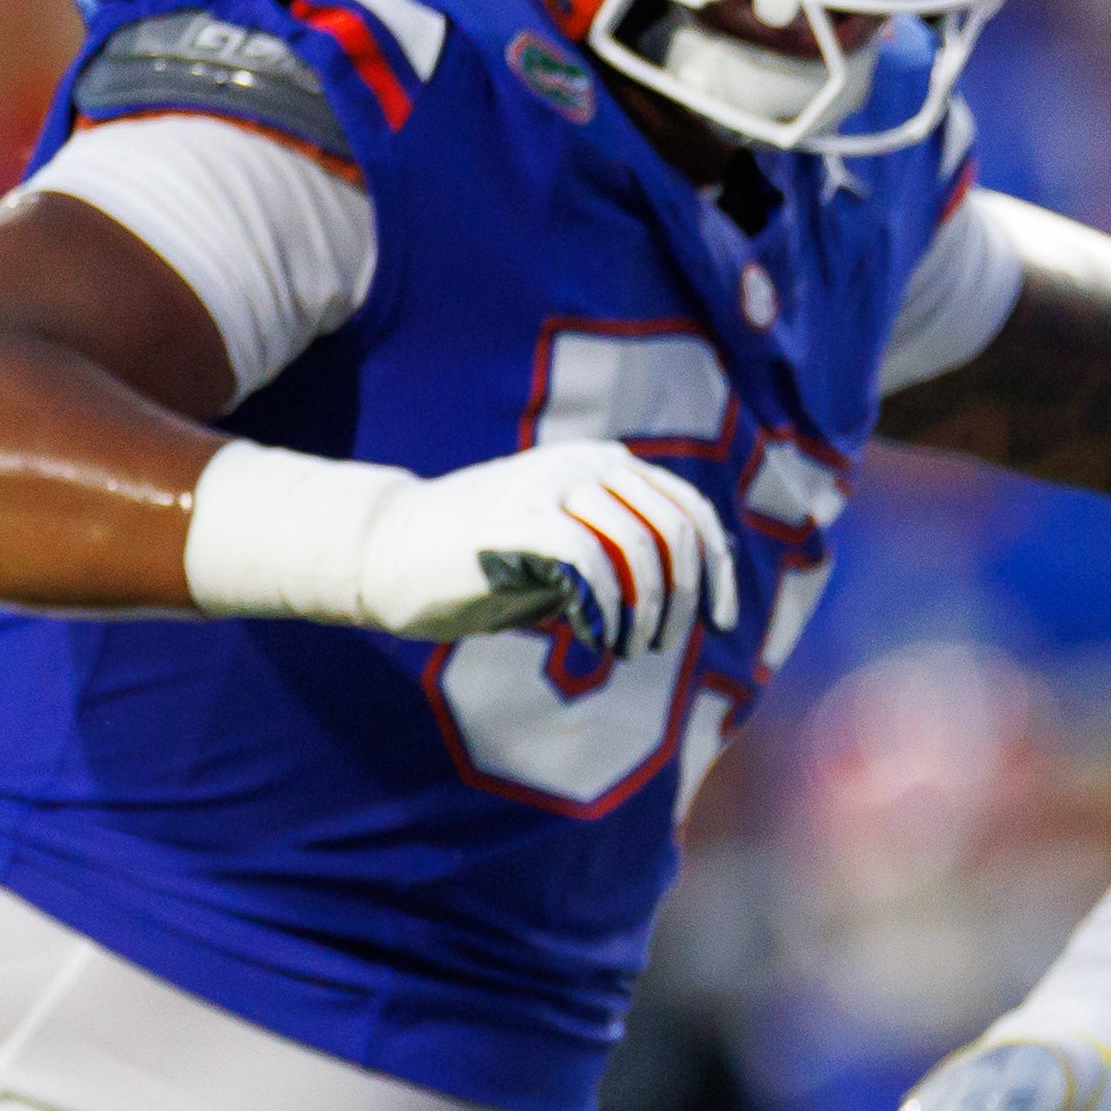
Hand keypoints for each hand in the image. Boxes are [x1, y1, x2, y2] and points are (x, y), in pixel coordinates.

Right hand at [359, 442, 740, 653]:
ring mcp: (550, 483)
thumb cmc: (488, 564)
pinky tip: (592, 639)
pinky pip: (593, 565)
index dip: (719, 572)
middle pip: (676, 531)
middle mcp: (585, 462)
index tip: (722, 624)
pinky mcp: (518, 518)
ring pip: (642, 549)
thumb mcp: (574, 551)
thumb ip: (628, 555)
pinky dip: (606, 612)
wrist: (388, 553)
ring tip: (627, 647)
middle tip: (660, 643)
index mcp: (605, 464)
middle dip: (686, 599)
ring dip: (648, 613)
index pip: (691, 510)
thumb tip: (699, 590)